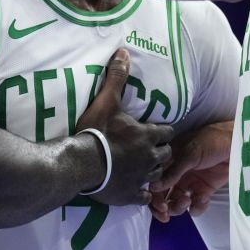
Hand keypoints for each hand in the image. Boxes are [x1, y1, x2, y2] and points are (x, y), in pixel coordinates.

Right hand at [74, 48, 173, 205]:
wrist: (82, 164)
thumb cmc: (96, 132)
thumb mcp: (107, 101)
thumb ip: (117, 77)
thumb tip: (123, 52)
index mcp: (147, 135)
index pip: (167, 132)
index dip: (163, 131)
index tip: (157, 130)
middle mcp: (150, 157)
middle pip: (167, 154)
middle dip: (161, 151)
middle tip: (150, 149)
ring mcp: (142, 178)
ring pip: (158, 175)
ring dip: (153, 171)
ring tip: (144, 169)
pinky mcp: (130, 195)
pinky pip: (145, 197)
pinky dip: (142, 194)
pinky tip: (136, 191)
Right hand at [149, 120, 232, 222]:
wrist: (235, 143)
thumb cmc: (210, 141)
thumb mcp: (189, 154)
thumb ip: (172, 172)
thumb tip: (153, 188)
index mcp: (168, 163)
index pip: (154, 183)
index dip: (153, 197)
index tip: (159, 205)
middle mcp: (176, 175)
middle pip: (162, 197)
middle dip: (163, 207)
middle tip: (167, 212)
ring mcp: (190, 184)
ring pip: (177, 203)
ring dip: (178, 207)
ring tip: (187, 201)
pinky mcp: (204, 191)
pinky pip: (196, 206)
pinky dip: (197, 207)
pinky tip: (203, 200)